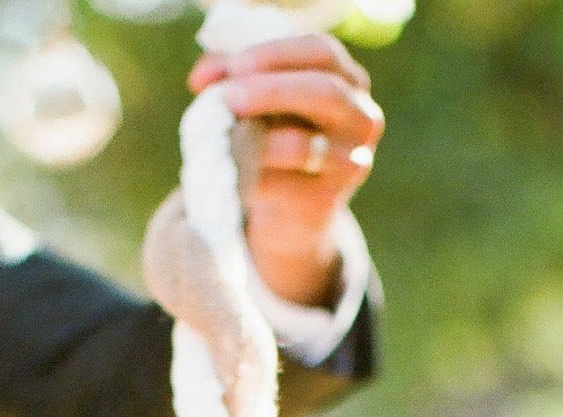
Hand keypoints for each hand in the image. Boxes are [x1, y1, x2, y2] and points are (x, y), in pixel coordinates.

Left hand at [190, 34, 383, 309]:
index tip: (235, 65)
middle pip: (324, 92)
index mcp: (350, 82)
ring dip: (252, 138)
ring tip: (220, 137)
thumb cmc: (273, 140)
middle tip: (228, 98)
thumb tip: (201, 78)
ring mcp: (349, 165)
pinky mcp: (323, 204)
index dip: (277, 54)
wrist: (289, 217)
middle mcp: (362, 120)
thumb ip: (232, 78)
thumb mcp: (260, 101)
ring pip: (300, 145)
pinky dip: (247, 176)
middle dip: (271, 90)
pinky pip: (279, 186)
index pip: (322, 53)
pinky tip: (226, 171)